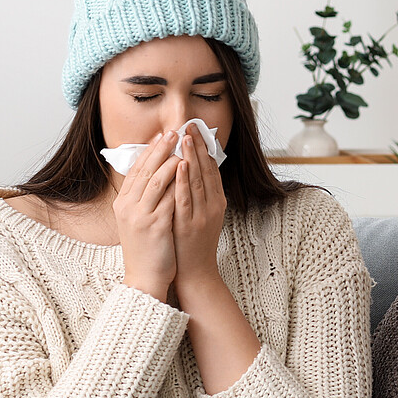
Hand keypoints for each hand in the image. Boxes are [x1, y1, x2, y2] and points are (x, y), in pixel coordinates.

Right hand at [114, 131, 179, 301]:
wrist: (145, 278)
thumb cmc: (147, 249)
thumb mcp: (138, 220)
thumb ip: (144, 199)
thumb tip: (157, 174)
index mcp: (123, 204)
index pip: (135, 170)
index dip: (149, 151)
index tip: (161, 135)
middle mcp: (128, 207)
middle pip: (144, 170)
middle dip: (160, 148)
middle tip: (173, 131)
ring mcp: (140, 215)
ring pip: (155, 179)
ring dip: (169, 159)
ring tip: (182, 144)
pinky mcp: (155, 225)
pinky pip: (167, 197)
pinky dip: (176, 181)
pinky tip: (186, 168)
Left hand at [172, 123, 226, 294]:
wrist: (195, 273)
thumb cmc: (193, 243)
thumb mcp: (200, 215)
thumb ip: (198, 194)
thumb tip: (189, 170)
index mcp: (217, 202)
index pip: (212, 169)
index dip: (204, 148)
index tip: (196, 130)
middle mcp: (213, 206)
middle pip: (207, 170)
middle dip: (198, 146)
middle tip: (191, 125)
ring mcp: (202, 215)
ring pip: (198, 181)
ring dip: (192, 157)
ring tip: (185, 138)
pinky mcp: (190, 224)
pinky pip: (186, 198)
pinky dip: (183, 181)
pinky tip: (180, 165)